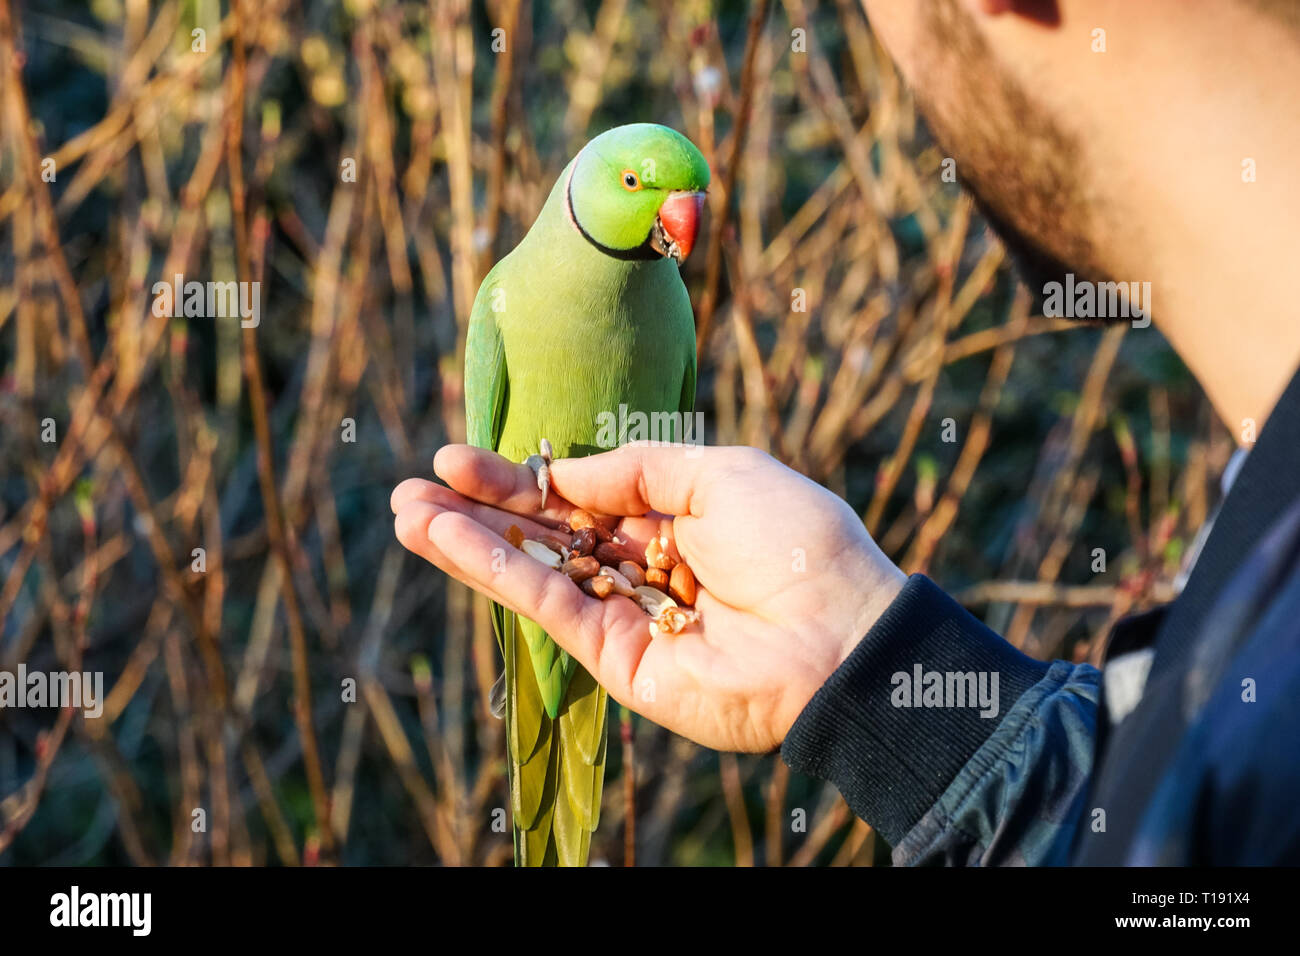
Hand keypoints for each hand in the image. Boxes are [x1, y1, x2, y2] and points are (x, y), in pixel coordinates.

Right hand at [391, 444, 905, 752]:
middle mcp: (643, 569)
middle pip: (545, 535)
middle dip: (480, 511)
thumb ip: (638, 469)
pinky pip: (547, 607)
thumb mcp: (718, 471)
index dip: (521, 480)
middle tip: (413, 486)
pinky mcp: (617, 659)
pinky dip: (495, 573)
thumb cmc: (793, 539)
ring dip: (467, 543)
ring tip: (405, 512)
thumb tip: (566, 471)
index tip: (458, 459)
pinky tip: (446, 541)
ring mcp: (626, 616)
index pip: (579, 498)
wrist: (840, 632)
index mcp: (673, 521)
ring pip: (534, 571)